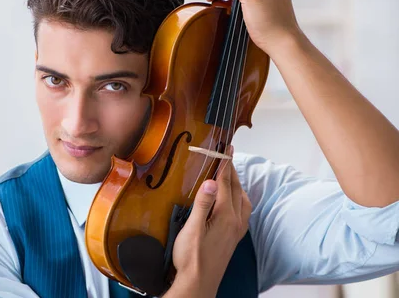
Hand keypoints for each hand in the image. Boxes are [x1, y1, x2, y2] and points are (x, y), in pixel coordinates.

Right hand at [165, 146, 251, 297]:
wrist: (198, 284)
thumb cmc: (192, 258)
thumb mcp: (193, 229)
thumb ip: (203, 203)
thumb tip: (212, 181)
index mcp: (225, 216)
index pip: (226, 184)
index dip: (225, 165)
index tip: (227, 149)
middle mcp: (235, 222)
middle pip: (236, 190)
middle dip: (232, 172)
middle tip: (227, 157)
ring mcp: (236, 231)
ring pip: (242, 201)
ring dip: (237, 185)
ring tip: (229, 176)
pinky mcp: (233, 238)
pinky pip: (242, 211)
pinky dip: (239, 199)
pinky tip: (232, 202)